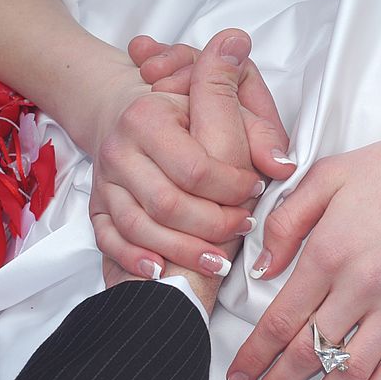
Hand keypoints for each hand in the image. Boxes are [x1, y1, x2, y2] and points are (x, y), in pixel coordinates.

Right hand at [89, 29, 288, 278]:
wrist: (132, 117)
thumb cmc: (188, 117)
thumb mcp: (224, 109)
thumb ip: (259, 133)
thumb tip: (282, 165)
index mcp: (147, 117)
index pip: (196, 168)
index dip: (232, 187)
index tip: (255, 189)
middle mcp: (119, 149)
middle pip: (168, 204)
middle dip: (213, 224)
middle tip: (243, 225)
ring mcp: (105, 181)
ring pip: (139, 227)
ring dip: (183, 250)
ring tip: (218, 258)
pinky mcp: (97, 206)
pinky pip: (109, 240)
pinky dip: (135, 258)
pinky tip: (161, 270)